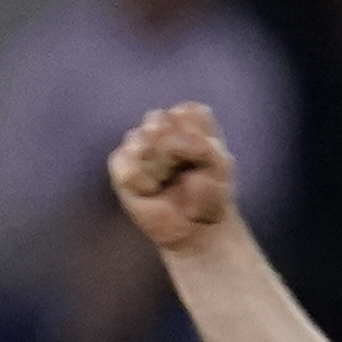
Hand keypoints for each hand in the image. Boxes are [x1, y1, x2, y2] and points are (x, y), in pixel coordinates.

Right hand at [108, 104, 237, 252]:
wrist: (196, 229)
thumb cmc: (210, 194)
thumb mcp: (221, 167)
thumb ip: (203, 145)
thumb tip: (169, 142)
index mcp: (188, 118)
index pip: (187, 112)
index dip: (197, 140)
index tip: (204, 162)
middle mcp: (160, 124)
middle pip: (159, 120)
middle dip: (176, 152)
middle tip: (183, 172)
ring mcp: (137, 143)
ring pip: (140, 140)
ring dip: (159, 167)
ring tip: (167, 182)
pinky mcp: (120, 166)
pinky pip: (125, 163)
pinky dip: (141, 180)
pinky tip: (151, 190)